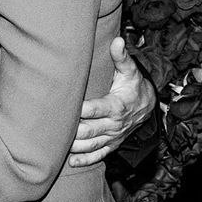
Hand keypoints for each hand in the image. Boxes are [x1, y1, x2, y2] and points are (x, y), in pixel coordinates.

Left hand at [68, 37, 155, 167]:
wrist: (149, 106)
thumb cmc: (134, 85)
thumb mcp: (130, 71)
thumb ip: (121, 57)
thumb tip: (117, 40)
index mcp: (117, 106)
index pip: (96, 109)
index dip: (81, 110)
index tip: (66, 107)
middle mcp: (115, 124)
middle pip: (90, 130)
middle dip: (72, 130)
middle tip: (53, 129)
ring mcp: (113, 136)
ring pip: (92, 144)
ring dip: (75, 146)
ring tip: (56, 146)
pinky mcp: (112, 144)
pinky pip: (99, 154)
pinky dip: (86, 159)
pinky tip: (71, 161)